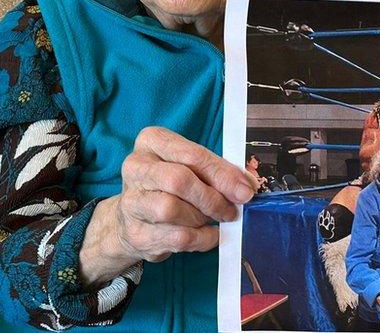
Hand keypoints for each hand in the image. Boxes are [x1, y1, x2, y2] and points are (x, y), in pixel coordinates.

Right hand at [80, 127, 253, 283]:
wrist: (132, 219)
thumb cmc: (168, 186)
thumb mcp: (190, 167)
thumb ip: (217, 171)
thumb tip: (248, 184)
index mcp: (151, 141)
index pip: (191, 155)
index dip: (222, 174)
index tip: (245, 189)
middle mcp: (135, 167)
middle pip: (179, 181)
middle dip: (212, 198)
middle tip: (232, 210)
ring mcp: (131, 201)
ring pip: (172, 209)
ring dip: (203, 218)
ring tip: (213, 219)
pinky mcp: (135, 233)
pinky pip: (176, 237)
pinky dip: (201, 238)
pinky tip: (208, 234)